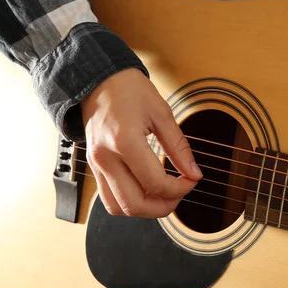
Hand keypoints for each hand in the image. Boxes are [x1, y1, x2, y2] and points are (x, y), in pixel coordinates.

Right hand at [80, 68, 201, 217]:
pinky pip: (109, 198)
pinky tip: (146, 189)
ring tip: (164, 195)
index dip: (180, 188)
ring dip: (145, 209)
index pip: (156, 183)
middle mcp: (106, 158)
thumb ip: (179, 147)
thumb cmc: (128, 89)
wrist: (96, 79)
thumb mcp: (161, 113)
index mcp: (124, 142)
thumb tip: (194, 173)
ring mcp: (96, 165)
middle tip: (180, 194)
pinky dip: (130, 201)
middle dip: (163, 207)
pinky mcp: (93, 167)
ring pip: (119, 208)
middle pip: (135, 205)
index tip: (192, 179)